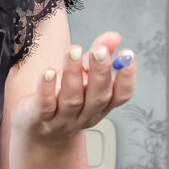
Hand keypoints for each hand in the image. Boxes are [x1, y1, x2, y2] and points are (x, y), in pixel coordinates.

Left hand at [12, 31, 134, 147]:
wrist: (39, 131)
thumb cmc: (65, 97)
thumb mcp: (85, 75)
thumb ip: (100, 54)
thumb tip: (114, 36)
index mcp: (102, 104)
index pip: (120, 95)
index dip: (127, 77)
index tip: (128, 54)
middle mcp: (86, 114)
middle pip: (98, 96)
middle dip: (101, 72)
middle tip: (100, 50)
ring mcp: (63, 119)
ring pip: (71, 100)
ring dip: (73, 74)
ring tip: (73, 51)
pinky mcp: (40, 118)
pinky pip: (45, 106)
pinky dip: (46, 90)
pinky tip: (48, 72)